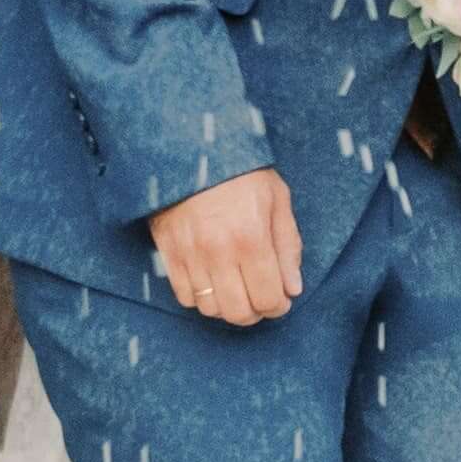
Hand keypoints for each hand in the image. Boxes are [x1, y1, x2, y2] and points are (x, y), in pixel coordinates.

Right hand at [149, 168, 302, 326]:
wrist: (191, 148)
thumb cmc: (241, 171)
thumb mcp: (277, 199)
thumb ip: (288, 246)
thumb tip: (292, 288)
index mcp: (252, 238)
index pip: (268, 298)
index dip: (279, 307)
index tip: (281, 300)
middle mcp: (219, 252)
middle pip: (238, 312)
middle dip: (255, 313)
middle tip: (260, 300)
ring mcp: (190, 254)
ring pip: (210, 309)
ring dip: (227, 307)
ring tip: (237, 291)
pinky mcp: (168, 252)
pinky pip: (184, 296)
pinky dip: (201, 298)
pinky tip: (213, 283)